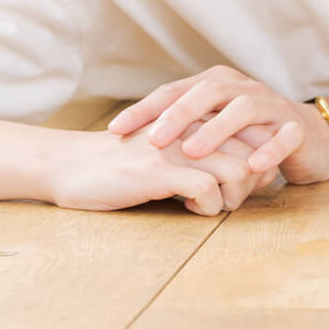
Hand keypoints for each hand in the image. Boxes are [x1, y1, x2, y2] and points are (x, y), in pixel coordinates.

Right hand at [50, 122, 283, 215]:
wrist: (68, 164)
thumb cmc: (121, 164)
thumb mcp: (168, 149)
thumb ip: (201, 151)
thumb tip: (243, 171)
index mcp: (196, 118)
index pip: (256, 134)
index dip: (259, 163)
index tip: (241, 184)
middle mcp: (192, 127)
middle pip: (257, 152)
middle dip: (254, 183)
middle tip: (229, 199)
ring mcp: (177, 148)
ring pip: (241, 170)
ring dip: (235, 197)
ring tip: (213, 205)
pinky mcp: (159, 171)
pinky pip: (209, 189)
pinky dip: (210, 207)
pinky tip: (190, 209)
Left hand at [107, 66, 328, 183]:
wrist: (306, 138)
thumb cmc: (247, 135)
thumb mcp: (211, 126)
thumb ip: (179, 129)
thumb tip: (124, 143)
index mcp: (219, 84)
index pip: (176, 90)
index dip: (146, 108)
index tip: (115, 130)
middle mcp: (245, 89)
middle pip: (210, 91)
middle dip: (179, 114)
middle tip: (153, 139)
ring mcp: (273, 107)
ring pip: (245, 109)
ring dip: (217, 129)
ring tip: (193, 151)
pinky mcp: (297, 129)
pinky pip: (285, 136)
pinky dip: (269, 149)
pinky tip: (251, 166)